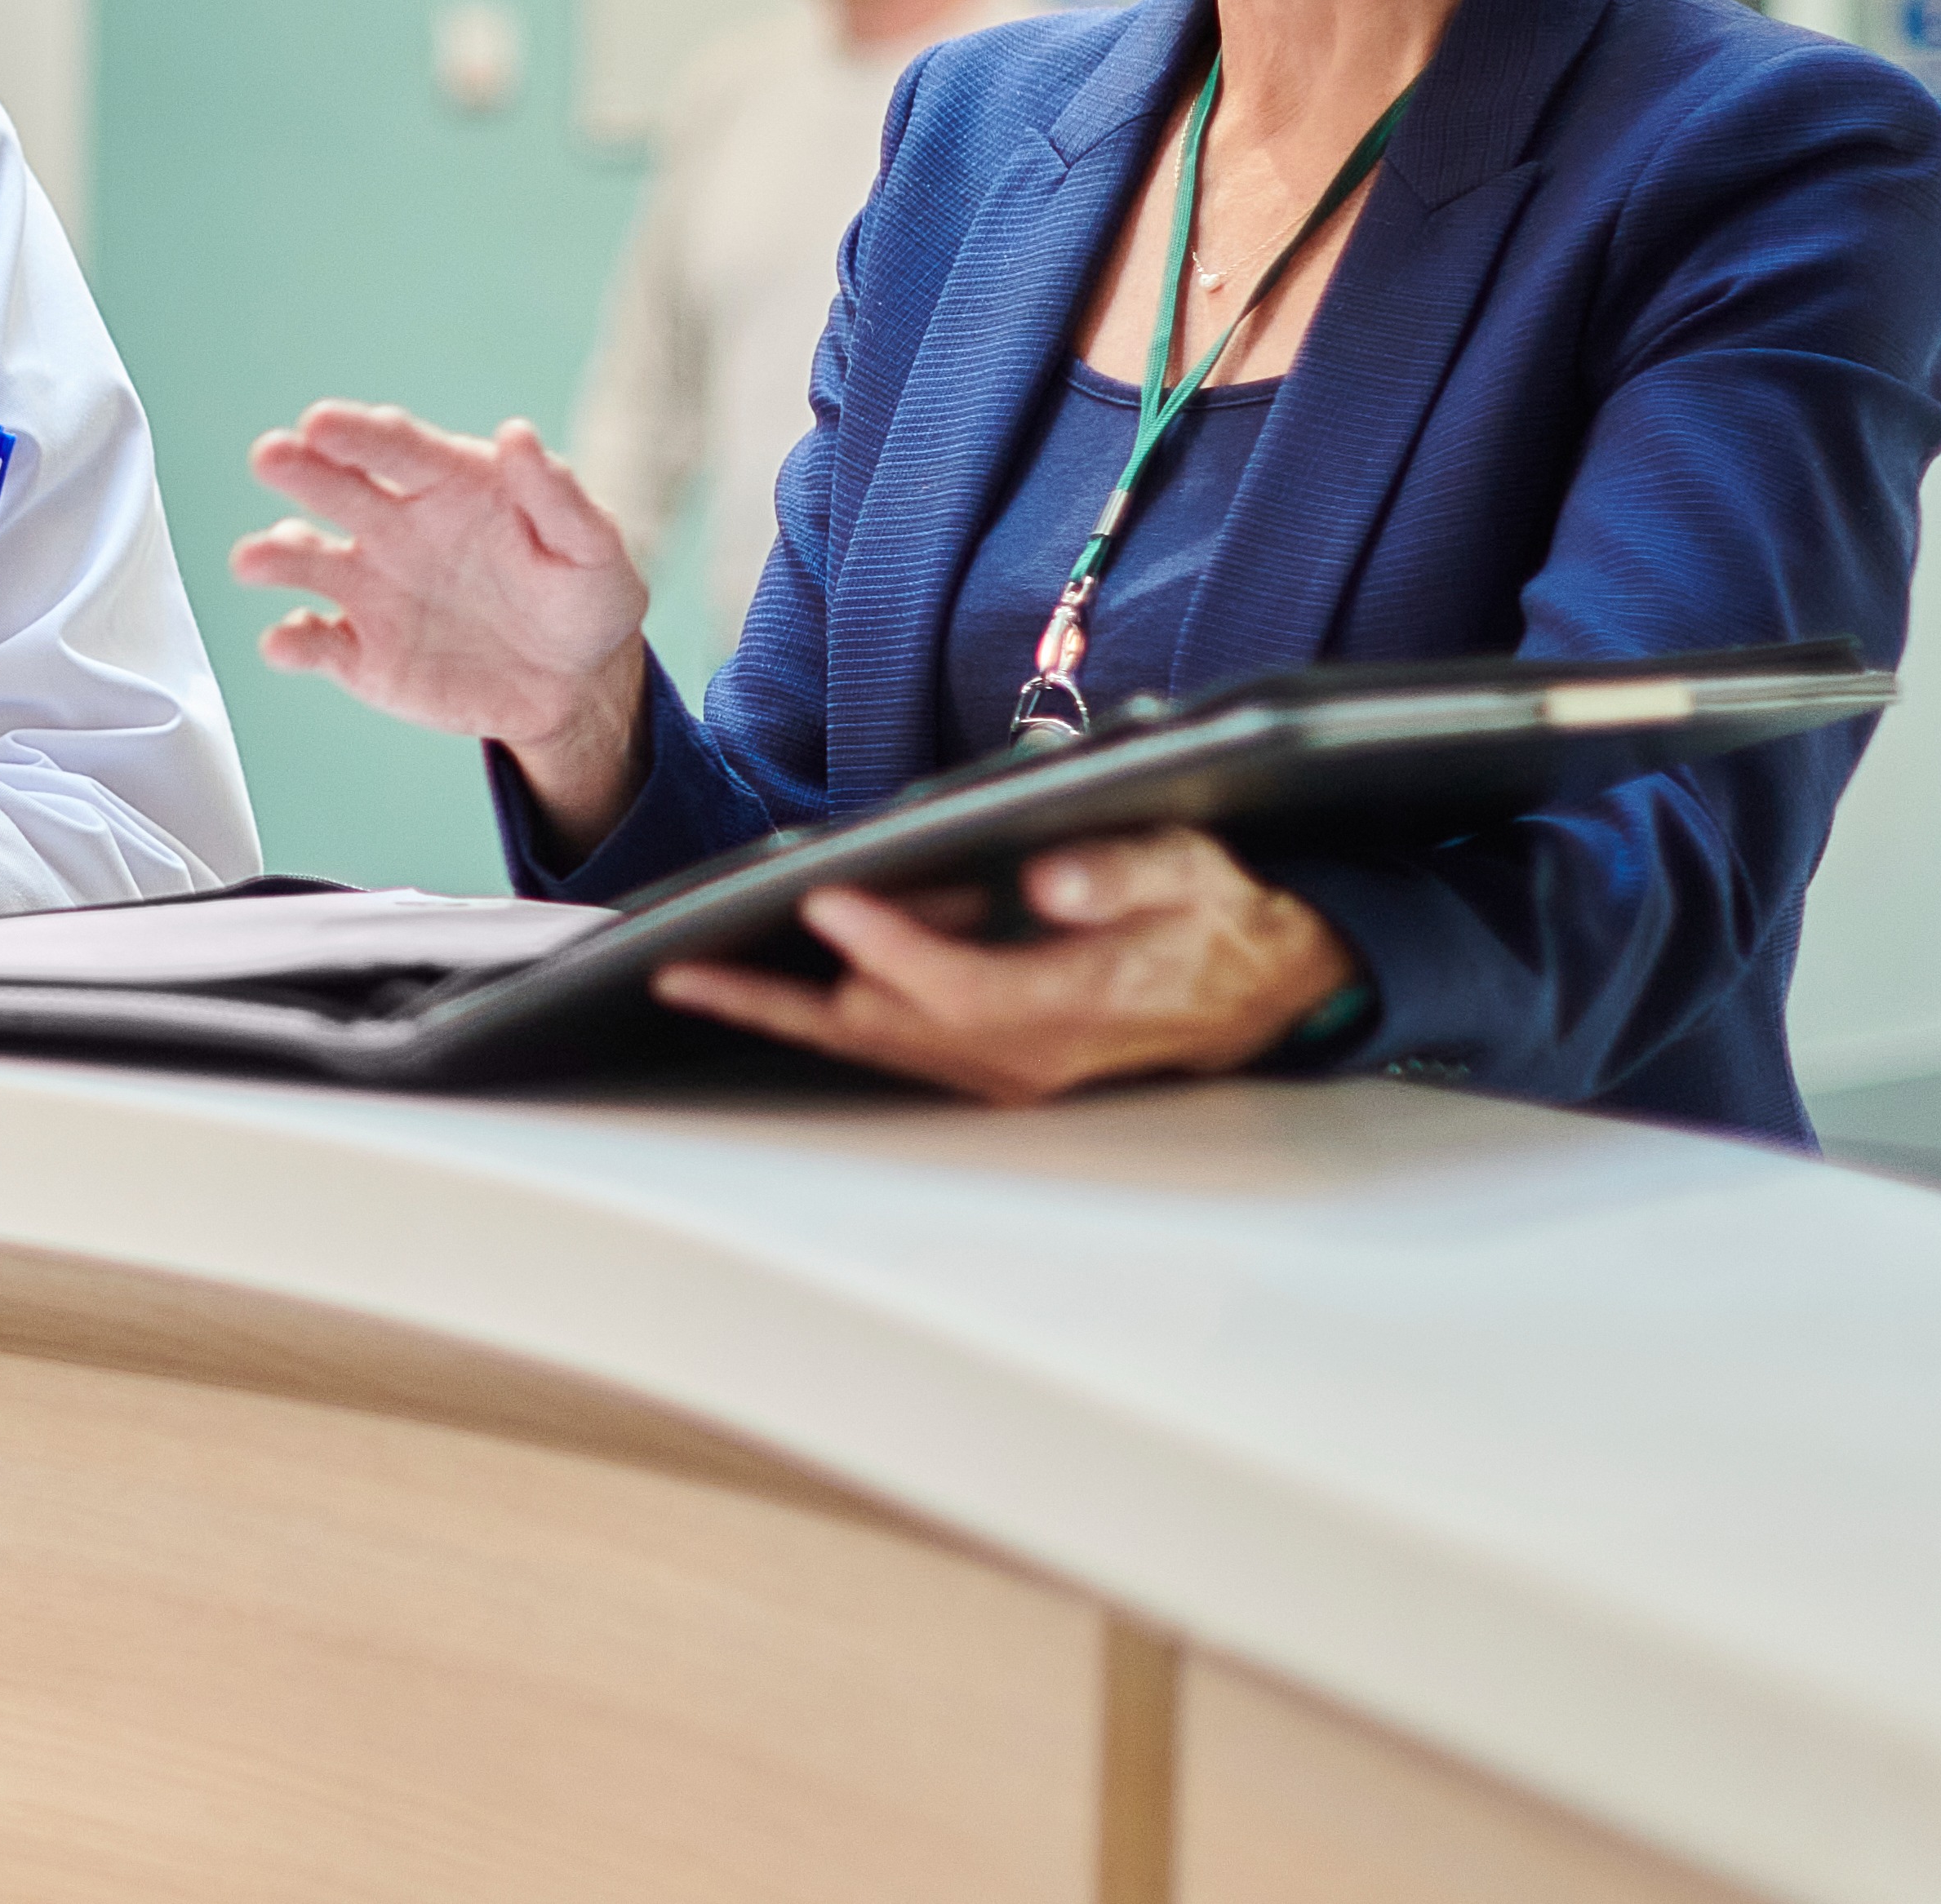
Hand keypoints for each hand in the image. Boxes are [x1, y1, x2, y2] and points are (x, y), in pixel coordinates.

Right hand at [230, 403, 650, 839]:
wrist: (573, 684)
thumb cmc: (582, 597)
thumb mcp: (592, 547)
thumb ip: (556, 495)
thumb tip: (517, 434)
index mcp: (447, 485)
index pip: (397, 446)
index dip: (359, 432)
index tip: (321, 423)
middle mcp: (394, 526)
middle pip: (336, 488)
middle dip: (300, 469)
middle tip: (271, 456)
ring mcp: (370, 589)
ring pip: (307, 562)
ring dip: (277, 556)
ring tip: (254, 561)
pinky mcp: (359, 653)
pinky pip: (315, 644)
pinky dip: (292, 642)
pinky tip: (287, 643)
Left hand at [647, 824, 1355, 1104]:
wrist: (1257, 985)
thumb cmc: (1214, 916)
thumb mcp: (1192, 871)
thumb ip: (1123, 874)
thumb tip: (1047, 880)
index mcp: (1075, 1007)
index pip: (963, 986)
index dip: (892, 946)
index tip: (829, 899)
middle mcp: (1022, 1055)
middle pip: (881, 1030)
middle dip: (783, 997)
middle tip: (684, 964)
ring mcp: (997, 1069)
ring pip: (866, 1044)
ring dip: (776, 1012)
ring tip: (683, 977)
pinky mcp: (981, 1060)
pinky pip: (880, 1043)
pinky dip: (812, 1015)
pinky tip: (750, 989)